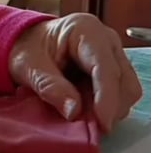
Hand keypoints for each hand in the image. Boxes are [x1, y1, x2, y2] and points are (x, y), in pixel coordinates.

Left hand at [8, 13, 142, 131]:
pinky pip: (121, 94)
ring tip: (82, 113)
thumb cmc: (26, 48)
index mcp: (85, 29)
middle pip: (123, 81)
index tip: (102, 121)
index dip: (106, 97)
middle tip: (85, 123)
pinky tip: (86, 107)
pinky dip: (107, 106)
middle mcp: (106, 39)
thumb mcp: (27, 66)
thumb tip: (73, 111)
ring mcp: (113, 54)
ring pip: (127, 90)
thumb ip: (49, 86)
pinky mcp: (114, 69)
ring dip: (109, 108)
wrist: (25, 42)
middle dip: (108, 106)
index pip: (105, 67)